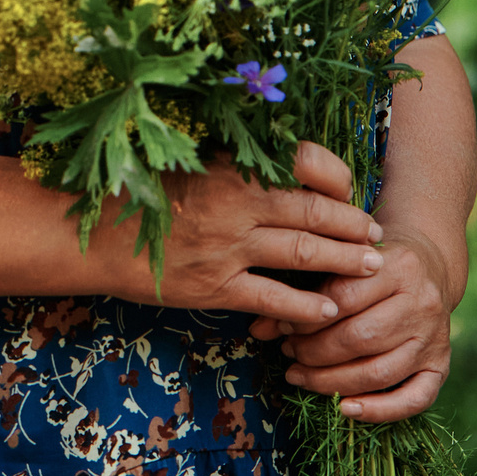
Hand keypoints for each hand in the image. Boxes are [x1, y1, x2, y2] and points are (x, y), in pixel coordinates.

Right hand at [104, 141, 383, 324]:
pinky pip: (272, 297)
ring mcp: (227, 248)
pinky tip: (326, 311)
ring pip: (302, 254)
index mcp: (233, 168)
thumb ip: (241, 168)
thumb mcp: (196, 167)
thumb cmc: (150, 196)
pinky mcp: (215, 286)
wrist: (100, 237)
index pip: (303, 164)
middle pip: (313, 213)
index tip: (353, 194)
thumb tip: (291, 168)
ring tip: (369, 269)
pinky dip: (304, 306)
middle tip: (376, 238)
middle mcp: (236, 204)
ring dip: (341, 262)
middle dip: (352, 227)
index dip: (337, 181)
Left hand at [249, 226, 456, 421]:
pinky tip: (345, 409)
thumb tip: (258, 329)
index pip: (345, 298)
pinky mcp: (442, 366)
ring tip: (301, 377)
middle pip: (361, 338)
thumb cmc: (370, 263)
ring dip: (333, 382)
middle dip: (315, 353)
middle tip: (289, 355)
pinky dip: (379, 410)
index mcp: (398, 266)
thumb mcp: (341, 262)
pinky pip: (415, 399)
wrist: (427, 265)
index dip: (307, 318)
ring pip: (380, 372)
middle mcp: (422, 302)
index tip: (283, 326)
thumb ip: (303, 289)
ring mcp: (435, 338)